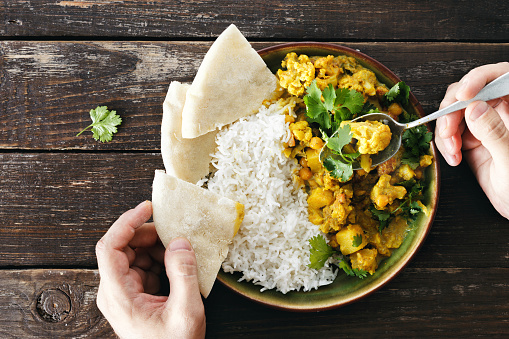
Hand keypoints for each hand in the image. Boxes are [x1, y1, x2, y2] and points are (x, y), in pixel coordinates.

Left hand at [96, 201, 205, 338]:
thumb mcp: (186, 312)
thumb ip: (184, 274)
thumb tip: (180, 242)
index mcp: (118, 296)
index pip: (110, 247)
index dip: (126, 223)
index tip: (147, 208)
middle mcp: (114, 293)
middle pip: (122, 248)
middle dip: (147, 235)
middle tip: (173, 231)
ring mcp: (123, 294)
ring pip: (133, 255)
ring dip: (155, 248)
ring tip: (178, 252)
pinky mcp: (133, 296)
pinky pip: (141, 267)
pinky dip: (158, 260)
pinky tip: (175, 265)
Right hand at [435, 62, 508, 218]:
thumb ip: (495, 132)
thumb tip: (474, 106)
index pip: (501, 76)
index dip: (480, 78)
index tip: (464, 95)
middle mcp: (502, 111)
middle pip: (470, 92)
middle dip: (453, 110)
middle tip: (449, 131)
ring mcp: (485, 125)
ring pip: (454, 111)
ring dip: (445, 130)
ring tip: (452, 152)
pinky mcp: (472, 139)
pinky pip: (449, 132)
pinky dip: (444, 144)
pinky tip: (453, 159)